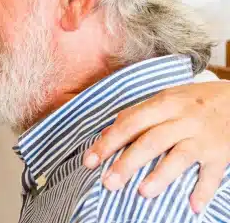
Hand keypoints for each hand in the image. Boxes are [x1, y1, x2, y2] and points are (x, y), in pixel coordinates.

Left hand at [82, 81, 229, 212]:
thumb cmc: (193, 101)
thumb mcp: (165, 100)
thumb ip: (136, 115)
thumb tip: (106, 134)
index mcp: (164, 104)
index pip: (130, 123)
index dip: (108, 143)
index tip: (90, 161)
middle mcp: (183, 119)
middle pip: (151, 141)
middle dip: (127, 163)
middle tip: (108, 183)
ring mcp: (203, 137)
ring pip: (179, 157)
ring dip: (161, 176)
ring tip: (142, 192)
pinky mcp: (222, 153)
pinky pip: (212, 174)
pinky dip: (204, 191)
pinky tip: (193, 206)